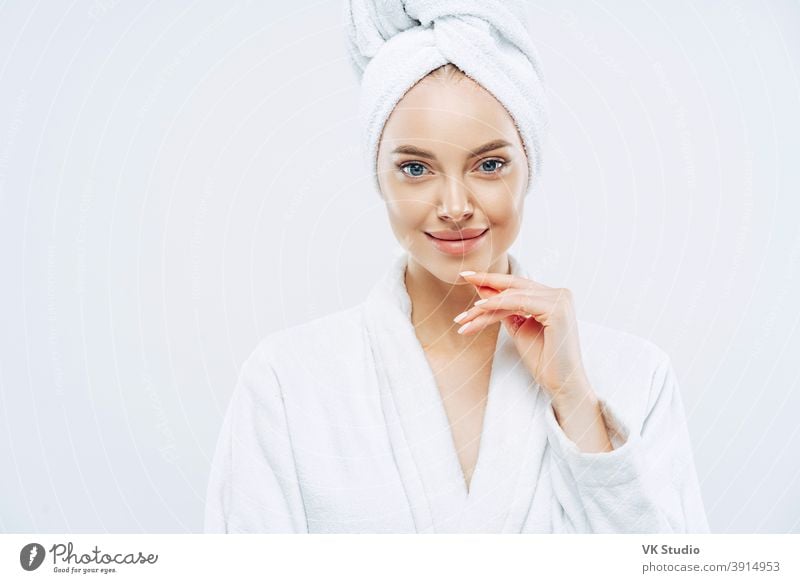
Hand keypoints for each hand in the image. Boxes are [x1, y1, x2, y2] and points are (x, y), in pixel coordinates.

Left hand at [455, 271, 592, 404]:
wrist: (560, 383)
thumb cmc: (543, 359)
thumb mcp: (519, 328)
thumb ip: (504, 309)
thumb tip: (483, 291)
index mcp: (553, 297)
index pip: (518, 285)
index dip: (493, 281)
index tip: (469, 278)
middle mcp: (560, 294)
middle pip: (515, 285)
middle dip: (487, 281)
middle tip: (464, 276)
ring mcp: (560, 300)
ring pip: (513, 296)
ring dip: (485, 305)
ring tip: (464, 316)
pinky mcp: (557, 309)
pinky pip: (519, 302)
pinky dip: (497, 304)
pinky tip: (480, 307)